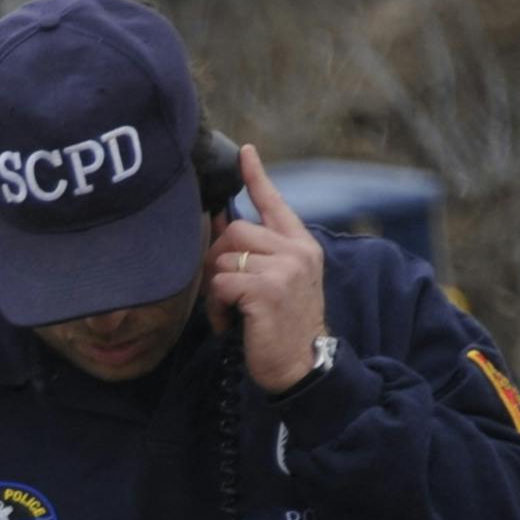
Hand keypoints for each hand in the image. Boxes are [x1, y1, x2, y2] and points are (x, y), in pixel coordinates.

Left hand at [206, 142, 330, 392]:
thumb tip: (220, 224)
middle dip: (218, 260)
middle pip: (235, 230)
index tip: (245, 152)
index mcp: (301, 245)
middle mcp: (297, 251)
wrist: (303, 367)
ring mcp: (285, 268)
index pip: (275, 203)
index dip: (256, 177)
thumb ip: (259, 254)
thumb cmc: (285, 328)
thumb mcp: (279, 283)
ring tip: (229, 311)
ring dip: (216, 288)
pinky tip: (229, 324)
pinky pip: (221, 282)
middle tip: (224, 291)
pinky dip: (217, 306)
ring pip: (225, 256)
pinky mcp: (267, 289)